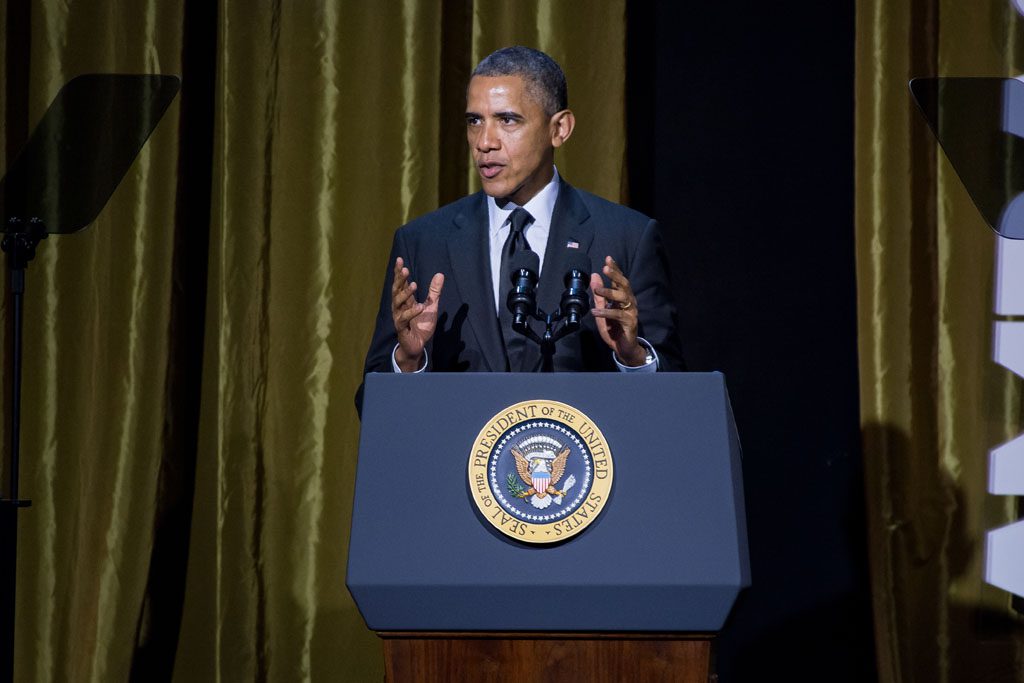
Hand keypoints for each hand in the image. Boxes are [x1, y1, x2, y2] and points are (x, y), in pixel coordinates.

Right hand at [391, 257, 443, 371]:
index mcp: (405, 301)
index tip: (400, 260)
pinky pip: (404, 318)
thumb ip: (434, 291)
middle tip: (405, 269)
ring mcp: (399, 317)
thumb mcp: (431, 306)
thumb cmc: (421, 326)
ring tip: (414, 284)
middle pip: (396, 290)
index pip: (401, 284)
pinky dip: (412, 312)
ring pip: (398, 302)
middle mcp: (399, 307)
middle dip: (399, 279)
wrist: (417, 346)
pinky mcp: (401, 328)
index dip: (400, 272)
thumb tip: (440, 274)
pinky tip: (419, 306)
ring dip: (405, 293)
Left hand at [590, 256, 646, 366]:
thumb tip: (594, 275)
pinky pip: (617, 315)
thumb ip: (599, 294)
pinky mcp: (630, 322)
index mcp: (623, 297)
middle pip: (624, 284)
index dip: (615, 269)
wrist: (623, 348)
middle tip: (605, 267)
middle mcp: (629, 302)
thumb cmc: (613, 328)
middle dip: (615, 275)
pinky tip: (595, 311)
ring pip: (623, 297)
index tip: (608, 258)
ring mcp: (631, 311)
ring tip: (596, 290)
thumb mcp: (602, 309)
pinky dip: (605, 312)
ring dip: (609, 292)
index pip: (620, 280)